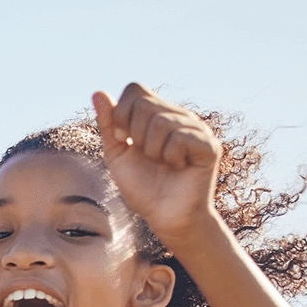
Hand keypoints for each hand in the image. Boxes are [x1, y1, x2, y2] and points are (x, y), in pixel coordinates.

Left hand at [92, 84, 221, 247]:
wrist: (165, 217)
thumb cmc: (142, 187)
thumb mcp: (117, 154)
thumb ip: (108, 124)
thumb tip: (98, 92)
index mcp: (158, 114)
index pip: (135, 89)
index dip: (121, 113)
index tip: (124, 139)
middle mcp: (179, 116)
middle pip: (145, 104)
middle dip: (135, 136)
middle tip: (147, 156)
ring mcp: (197, 129)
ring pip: (161, 122)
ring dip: (152, 150)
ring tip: (162, 163)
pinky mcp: (209, 145)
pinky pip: (179, 138)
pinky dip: (170, 157)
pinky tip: (178, 167)